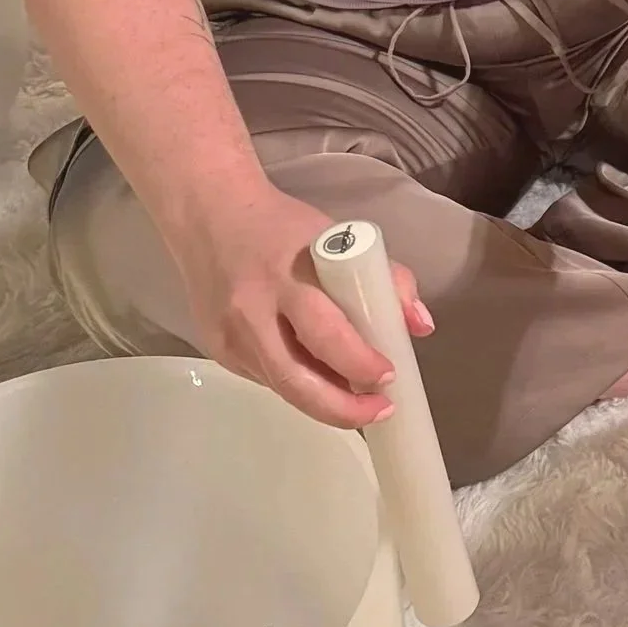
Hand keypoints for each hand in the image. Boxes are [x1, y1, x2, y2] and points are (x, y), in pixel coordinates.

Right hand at [172, 182, 433, 431]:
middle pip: (297, 379)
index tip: (389, 374)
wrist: (207, 215)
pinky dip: (296, 383)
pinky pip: (265, 379)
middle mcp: (251, 311)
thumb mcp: (337, 236)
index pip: (325, 333)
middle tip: (379, 411)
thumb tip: (420, 326)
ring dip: (324, 401)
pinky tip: (316, 375)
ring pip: (282, 387)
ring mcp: (229, 336)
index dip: (360, 363)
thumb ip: (386, 277)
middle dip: (343, 408)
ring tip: (356, 399)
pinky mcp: (217, 350)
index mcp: (286, 276)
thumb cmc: (281, 227)